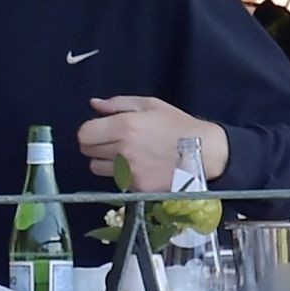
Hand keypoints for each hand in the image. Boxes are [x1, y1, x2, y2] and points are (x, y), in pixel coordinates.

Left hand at [76, 96, 227, 190]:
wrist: (205, 153)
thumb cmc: (177, 125)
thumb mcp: (150, 105)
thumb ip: (118, 104)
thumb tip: (94, 104)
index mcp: (124, 126)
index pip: (84, 134)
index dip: (89, 132)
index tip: (99, 131)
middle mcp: (123, 149)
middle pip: (88, 151)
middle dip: (95, 145)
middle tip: (112, 142)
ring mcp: (130, 170)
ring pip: (97, 168)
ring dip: (105, 161)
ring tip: (125, 155)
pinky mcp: (138, 186)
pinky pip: (117, 180)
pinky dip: (122, 174)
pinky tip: (139, 166)